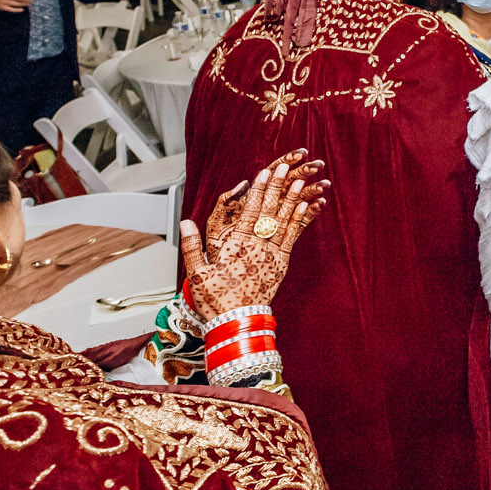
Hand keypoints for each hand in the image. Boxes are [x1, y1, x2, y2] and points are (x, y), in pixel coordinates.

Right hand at [180, 150, 327, 320]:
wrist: (237, 322)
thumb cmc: (215, 300)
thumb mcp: (196, 273)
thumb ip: (192, 246)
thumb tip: (185, 222)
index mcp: (236, 246)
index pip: (250, 212)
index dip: (258, 191)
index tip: (264, 173)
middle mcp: (257, 247)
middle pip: (269, 211)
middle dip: (277, 187)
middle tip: (285, 167)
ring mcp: (271, 255)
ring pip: (284, 221)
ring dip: (291, 199)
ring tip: (299, 181)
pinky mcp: (281, 264)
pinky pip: (292, 238)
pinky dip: (298, 221)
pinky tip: (305, 207)